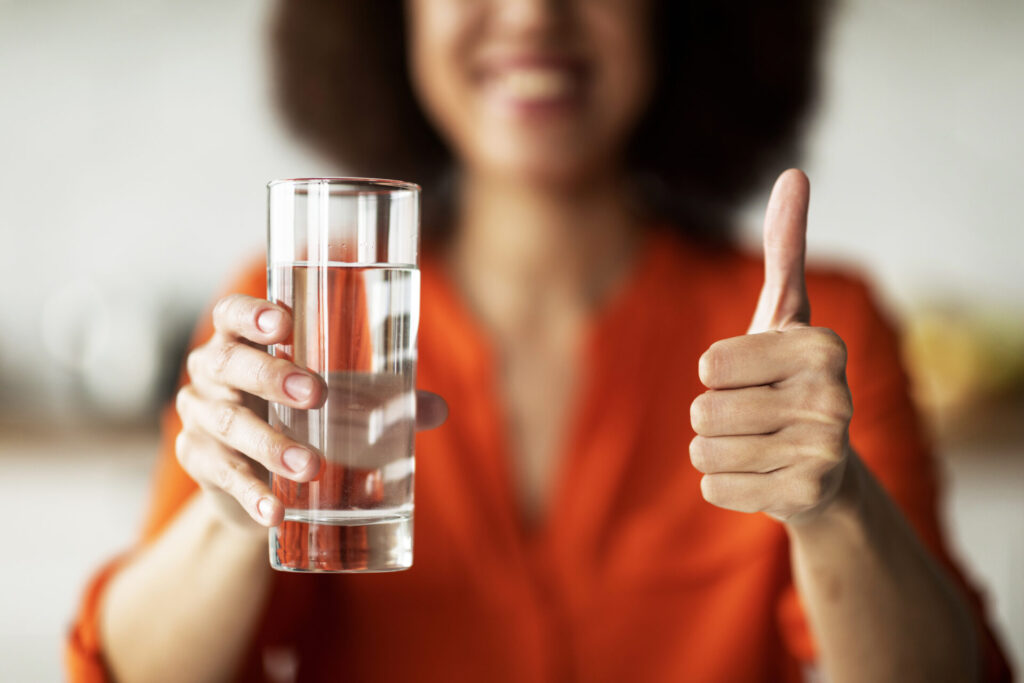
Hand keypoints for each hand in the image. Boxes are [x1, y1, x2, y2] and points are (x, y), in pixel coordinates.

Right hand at [175, 294, 447, 527]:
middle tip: (317, 394)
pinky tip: (276, 510)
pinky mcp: (199, 463)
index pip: (231, 313)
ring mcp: (199, 418)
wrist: (253, 476)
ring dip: (271, 445)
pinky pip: (222, 477)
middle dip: (271, 377)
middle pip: (229, 364)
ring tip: (311, 465)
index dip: (252, 314)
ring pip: (229, 425)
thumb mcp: (331, 399)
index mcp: (239, 341)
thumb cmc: (295, 415)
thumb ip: (379, 398)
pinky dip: (252, 495)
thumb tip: (435, 409)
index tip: (285, 324)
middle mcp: (210, 373)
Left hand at [689, 170, 852, 523]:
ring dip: (712, 448)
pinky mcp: (807, 498)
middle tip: (750, 415)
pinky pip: (712, 488)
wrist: (821, 464)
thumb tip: (795, 174)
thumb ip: (784, 247)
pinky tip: (758, 475)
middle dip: (709, 415)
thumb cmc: (787, 377)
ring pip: (703, 452)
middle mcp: (834, 399)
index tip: (751, 373)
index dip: (714, 370)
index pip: (710, 363)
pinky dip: (721, 483)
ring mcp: (825, 453)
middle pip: (704, 411)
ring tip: (753, 443)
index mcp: (824, 346)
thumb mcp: (783, 313)